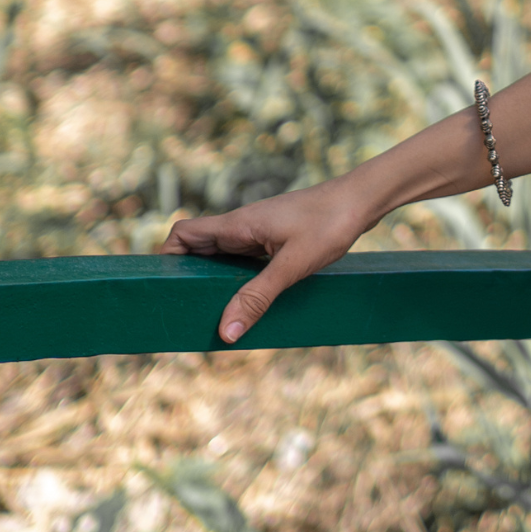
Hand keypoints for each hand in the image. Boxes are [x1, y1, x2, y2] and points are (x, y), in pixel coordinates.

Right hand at [164, 182, 376, 343]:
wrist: (362, 200)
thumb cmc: (329, 224)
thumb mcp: (292, 266)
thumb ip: (258, 297)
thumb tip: (226, 331)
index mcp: (237, 224)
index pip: (183, 233)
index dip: (168, 257)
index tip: (167, 286)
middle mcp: (242, 225)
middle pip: (199, 248)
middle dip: (190, 276)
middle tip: (190, 310)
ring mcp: (259, 231)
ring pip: (223, 255)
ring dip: (216, 280)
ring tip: (215, 312)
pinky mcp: (275, 237)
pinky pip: (245, 258)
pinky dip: (240, 277)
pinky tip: (249, 298)